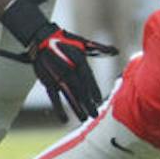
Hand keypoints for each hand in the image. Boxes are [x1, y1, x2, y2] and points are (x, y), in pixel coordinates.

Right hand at [1, 0, 116, 122]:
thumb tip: (117, 51)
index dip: (93, 90)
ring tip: (83, 119)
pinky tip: (64, 119)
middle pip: (80, 89)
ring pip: (69, 95)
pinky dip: (58, 109)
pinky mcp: (48, 82)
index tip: (99, 100)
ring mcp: (58, 76)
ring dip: (76, 108)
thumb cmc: (67, 41)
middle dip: (87, 103)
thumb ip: (100, 48)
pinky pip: (54, 97)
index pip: (88, 78)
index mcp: (79, 60)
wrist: (42, 39)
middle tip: (94, 115)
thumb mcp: (84, 43)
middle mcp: (69, 69)